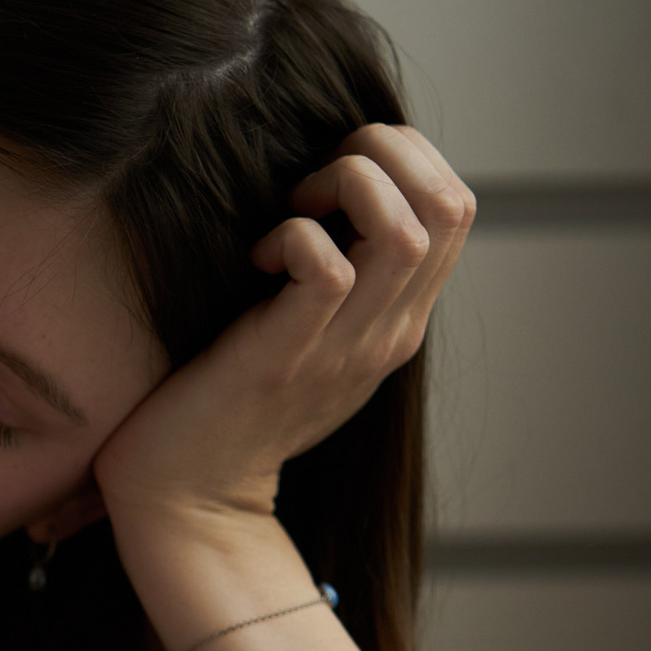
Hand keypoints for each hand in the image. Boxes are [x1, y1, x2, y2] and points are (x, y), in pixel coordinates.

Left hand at [92, 125, 472, 523]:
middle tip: (313, 176)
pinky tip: (259, 256)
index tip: (332, 169)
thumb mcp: (310, 335)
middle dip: (385, 153)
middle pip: (450, 204)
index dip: (404, 157)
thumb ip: (340, 281)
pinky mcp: (286, 357)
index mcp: (400, 319)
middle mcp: (388, 332)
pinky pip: (328, 270)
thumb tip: (329, 197)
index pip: (457, 205)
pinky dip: (296, 236)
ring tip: (291, 207)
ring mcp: (344, 348)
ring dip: (346, 187)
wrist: (192, 497)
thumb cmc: (232, 401)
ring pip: (403, 231)